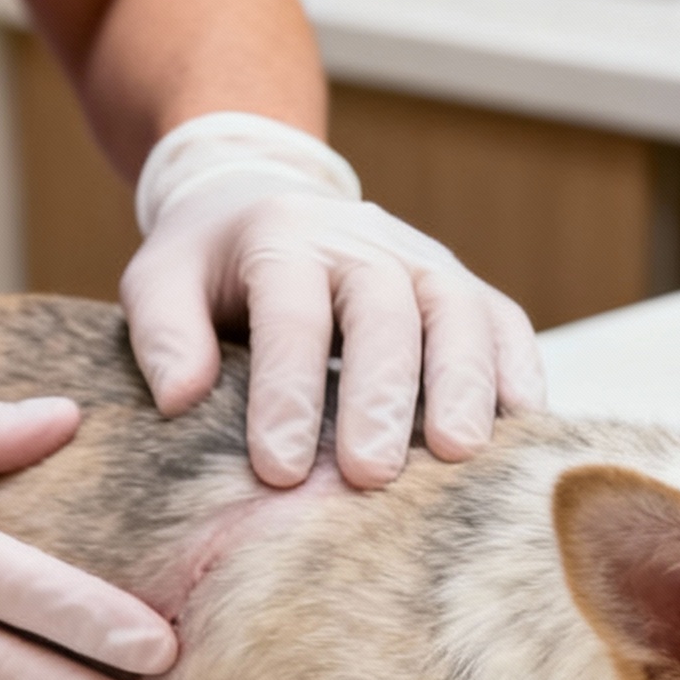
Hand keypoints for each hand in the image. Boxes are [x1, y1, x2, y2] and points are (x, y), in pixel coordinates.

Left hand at [120, 114, 545, 488]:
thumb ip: (163, 332)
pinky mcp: (469, 290)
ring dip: (462, 385)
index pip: (292, 313)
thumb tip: (182, 397)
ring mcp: (427, 262)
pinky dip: (519, 375)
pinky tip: (519, 435)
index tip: (280, 470)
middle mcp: (365, 240)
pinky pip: (507, 326)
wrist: (269, 204)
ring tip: (457, 456)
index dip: (288, 391)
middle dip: (380, 396)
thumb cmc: (210, 268)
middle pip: (385, 311)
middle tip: (368, 475)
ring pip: (459, 314)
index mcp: (283, 236)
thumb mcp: (159, 280)